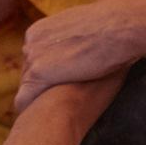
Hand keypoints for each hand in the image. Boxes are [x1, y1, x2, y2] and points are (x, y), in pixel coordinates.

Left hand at [14, 0, 145, 112]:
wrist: (121, 27)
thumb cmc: (114, 27)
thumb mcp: (85, 26)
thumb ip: (73, 37)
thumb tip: (83, 43)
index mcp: (40, 30)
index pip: (34, 58)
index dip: (49, 74)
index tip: (60, 85)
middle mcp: (31, 42)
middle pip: (27, 73)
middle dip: (42, 87)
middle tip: (59, 101)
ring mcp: (33, 58)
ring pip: (25, 87)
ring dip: (38, 99)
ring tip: (54, 111)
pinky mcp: (38, 74)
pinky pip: (24, 100)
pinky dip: (31, 109)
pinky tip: (45, 118)